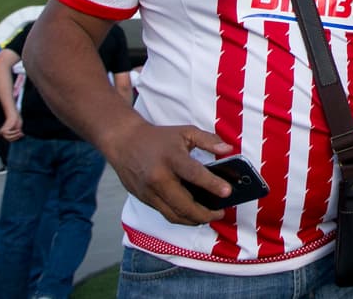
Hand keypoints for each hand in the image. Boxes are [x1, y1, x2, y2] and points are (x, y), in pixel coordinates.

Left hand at [0, 112, 23, 141]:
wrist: (14, 115)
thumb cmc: (16, 121)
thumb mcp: (17, 128)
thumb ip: (17, 134)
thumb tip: (18, 138)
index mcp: (5, 133)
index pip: (10, 139)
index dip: (16, 138)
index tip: (22, 135)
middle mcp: (2, 133)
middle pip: (9, 139)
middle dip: (16, 137)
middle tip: (22, 134)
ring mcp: (2, 131)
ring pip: (9, 138)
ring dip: (16, 135)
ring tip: (20, 132)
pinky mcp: (4, 129)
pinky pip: (9, 133)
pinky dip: (14, 132)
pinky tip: (18, 129)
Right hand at [101, 117, 233, 225]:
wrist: (124, 143)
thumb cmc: (158, 138)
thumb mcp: (185, 132)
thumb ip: (208, 140)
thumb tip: (228, 149)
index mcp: (171, 158)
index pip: (194, 174)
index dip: (212, 184)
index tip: (227, 192)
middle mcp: (159, 178)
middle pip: (184, 205)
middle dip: (206, 214)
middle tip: (221, 213)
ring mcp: (150, 192)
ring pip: (175, 215)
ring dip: (195, 220)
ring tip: (210, 216)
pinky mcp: (145, 200)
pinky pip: (166, 214)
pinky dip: (182, 217)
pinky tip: (193, 215)